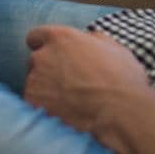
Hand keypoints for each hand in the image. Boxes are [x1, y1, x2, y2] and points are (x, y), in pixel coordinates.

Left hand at [23, 25, 149, 153]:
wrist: (120, 114)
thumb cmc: (122, 80)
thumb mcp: (113, 48)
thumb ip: (92, 39)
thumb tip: (86, 39)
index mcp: (61, 37)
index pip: (37, 36)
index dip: (46, 47)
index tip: (55, 57)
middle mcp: (43, 56)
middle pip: (35, 62)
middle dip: (47, 71)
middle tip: (68, 85)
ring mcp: (35, 82)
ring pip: (34, 85)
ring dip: (46, 92)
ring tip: (69, 104)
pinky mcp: (32, 106)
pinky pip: (33, 107)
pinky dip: (44, 111)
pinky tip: (64, 117)